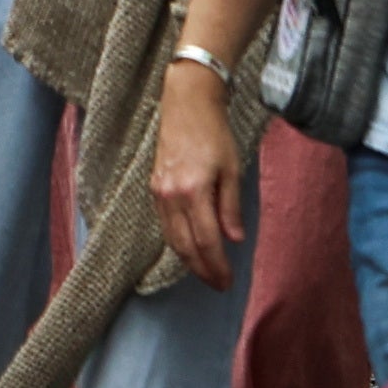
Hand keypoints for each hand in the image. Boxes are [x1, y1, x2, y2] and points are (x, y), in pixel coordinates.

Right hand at [149, 78, 249, 285]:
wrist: (186, 103)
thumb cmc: (214, 133)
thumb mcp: (232, 169)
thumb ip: (231, 207)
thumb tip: (234, 240)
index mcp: (193, 191)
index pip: (206, 241)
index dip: (217, 266)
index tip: (228, 282)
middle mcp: (171, 195)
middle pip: (185, 246)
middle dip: (202, 270)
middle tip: (218, 284)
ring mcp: (159, 191)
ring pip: (171, 238)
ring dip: (188, 260)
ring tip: (206, 272)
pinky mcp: (154, 187)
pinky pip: (164, 224)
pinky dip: (177, 241)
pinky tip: (189, 247)